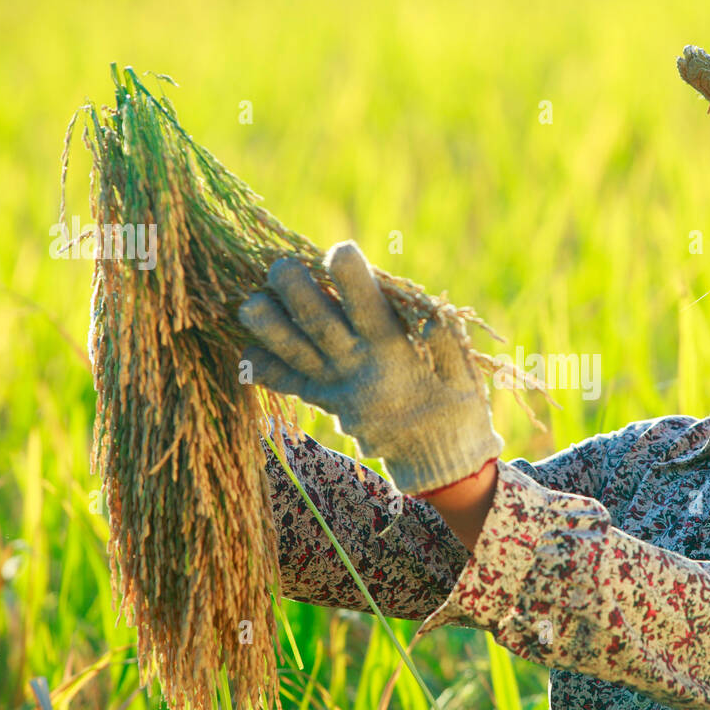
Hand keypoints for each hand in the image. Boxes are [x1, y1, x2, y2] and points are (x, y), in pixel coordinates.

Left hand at [238, 241, 502, 495]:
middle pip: (316, 323)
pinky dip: (264, 368)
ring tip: (251, 301)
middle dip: (294, 289)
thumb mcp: (462, 373)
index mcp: (393, 354)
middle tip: (281, 265)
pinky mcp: (325, 402)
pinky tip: (246, 349)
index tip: (339, 249)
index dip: (350, 275)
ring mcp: (335, 388)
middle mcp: (357, 368)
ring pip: (292, 352)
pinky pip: (289, 385)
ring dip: (266, 326)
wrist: (437, 460)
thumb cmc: (456, 407)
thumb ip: (444, 340)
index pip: (367, 307)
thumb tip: (427, 312)